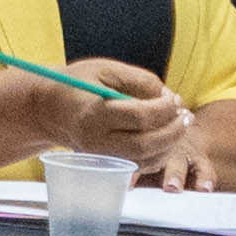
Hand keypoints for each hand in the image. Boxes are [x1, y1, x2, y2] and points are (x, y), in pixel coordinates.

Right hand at [48, 57, 199, 183]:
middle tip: (186, 116)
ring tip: (181, 125)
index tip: (174, 99)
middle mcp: (95, 140)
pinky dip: (158, 155)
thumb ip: (139, 79)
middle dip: (173, 132)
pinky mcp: (105, 164)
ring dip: (170, 145)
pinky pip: (139, 166)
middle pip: (145, 144)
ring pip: (144, 160)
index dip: (164, 108)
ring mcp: (100, 157)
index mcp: (94, 113)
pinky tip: (167, 137)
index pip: (139, 116)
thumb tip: (169, 96)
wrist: (49, 109)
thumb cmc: (78, 84)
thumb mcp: (106, 69)